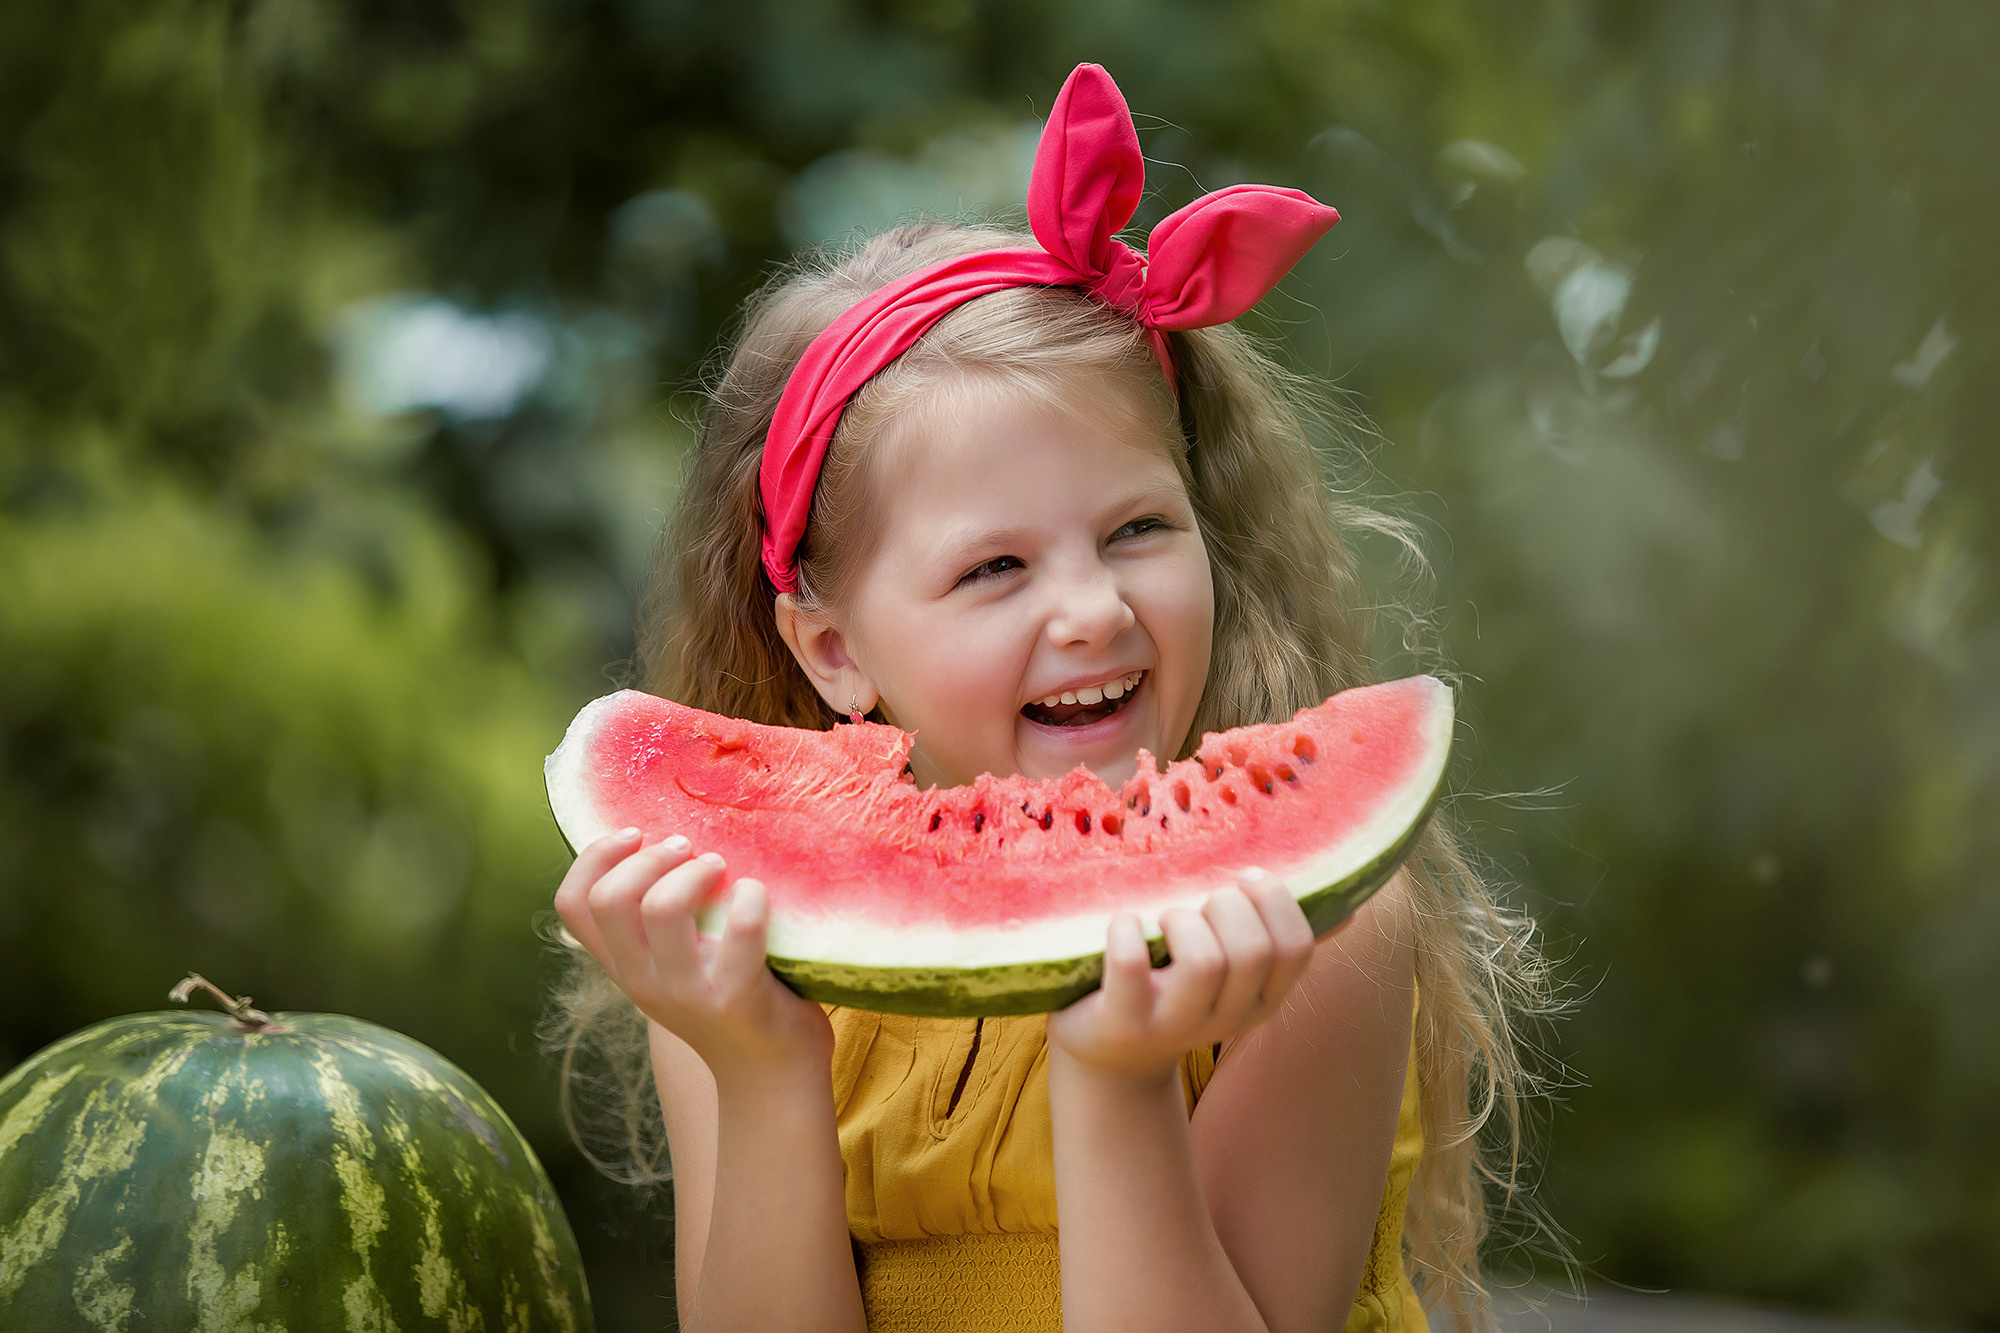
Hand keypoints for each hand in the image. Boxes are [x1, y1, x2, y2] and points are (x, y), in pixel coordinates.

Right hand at [553, 829, 832, 1081]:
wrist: (772, 1075)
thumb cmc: (728, 1000)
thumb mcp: (674, 967)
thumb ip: (655, 925)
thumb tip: (659, 841)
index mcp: (623, 967)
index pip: (571, 906)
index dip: (592, 857)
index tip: (633, 833)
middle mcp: (643, 981)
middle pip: (609, 899)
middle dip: (649, 857)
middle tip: (687, 848)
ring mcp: (686, 992)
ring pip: (662, 908)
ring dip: (696, 870)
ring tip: (720, 867)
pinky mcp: (736, 997)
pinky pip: (741, 927)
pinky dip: (751, 896)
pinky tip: (756, 893)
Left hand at [1046, 869, 1316, 1082]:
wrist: (1112, 1057)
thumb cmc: (1175, 992)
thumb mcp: (1231, 978)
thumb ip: (1277, 944)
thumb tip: (1349, 911)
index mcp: (1261, 999)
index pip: (1296, 948)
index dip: (1276, 902)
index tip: (1246, 877)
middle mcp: (1226, 1018)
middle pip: (1253, 951)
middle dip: (1227, 907)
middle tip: (1198, 902)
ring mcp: (1173, 1026)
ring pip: (1204, 963)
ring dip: (1182, 921)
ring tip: (1164, 919)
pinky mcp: (1122, 1024)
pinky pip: (1132, 969)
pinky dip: (1127, 933)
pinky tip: (1124, 923)